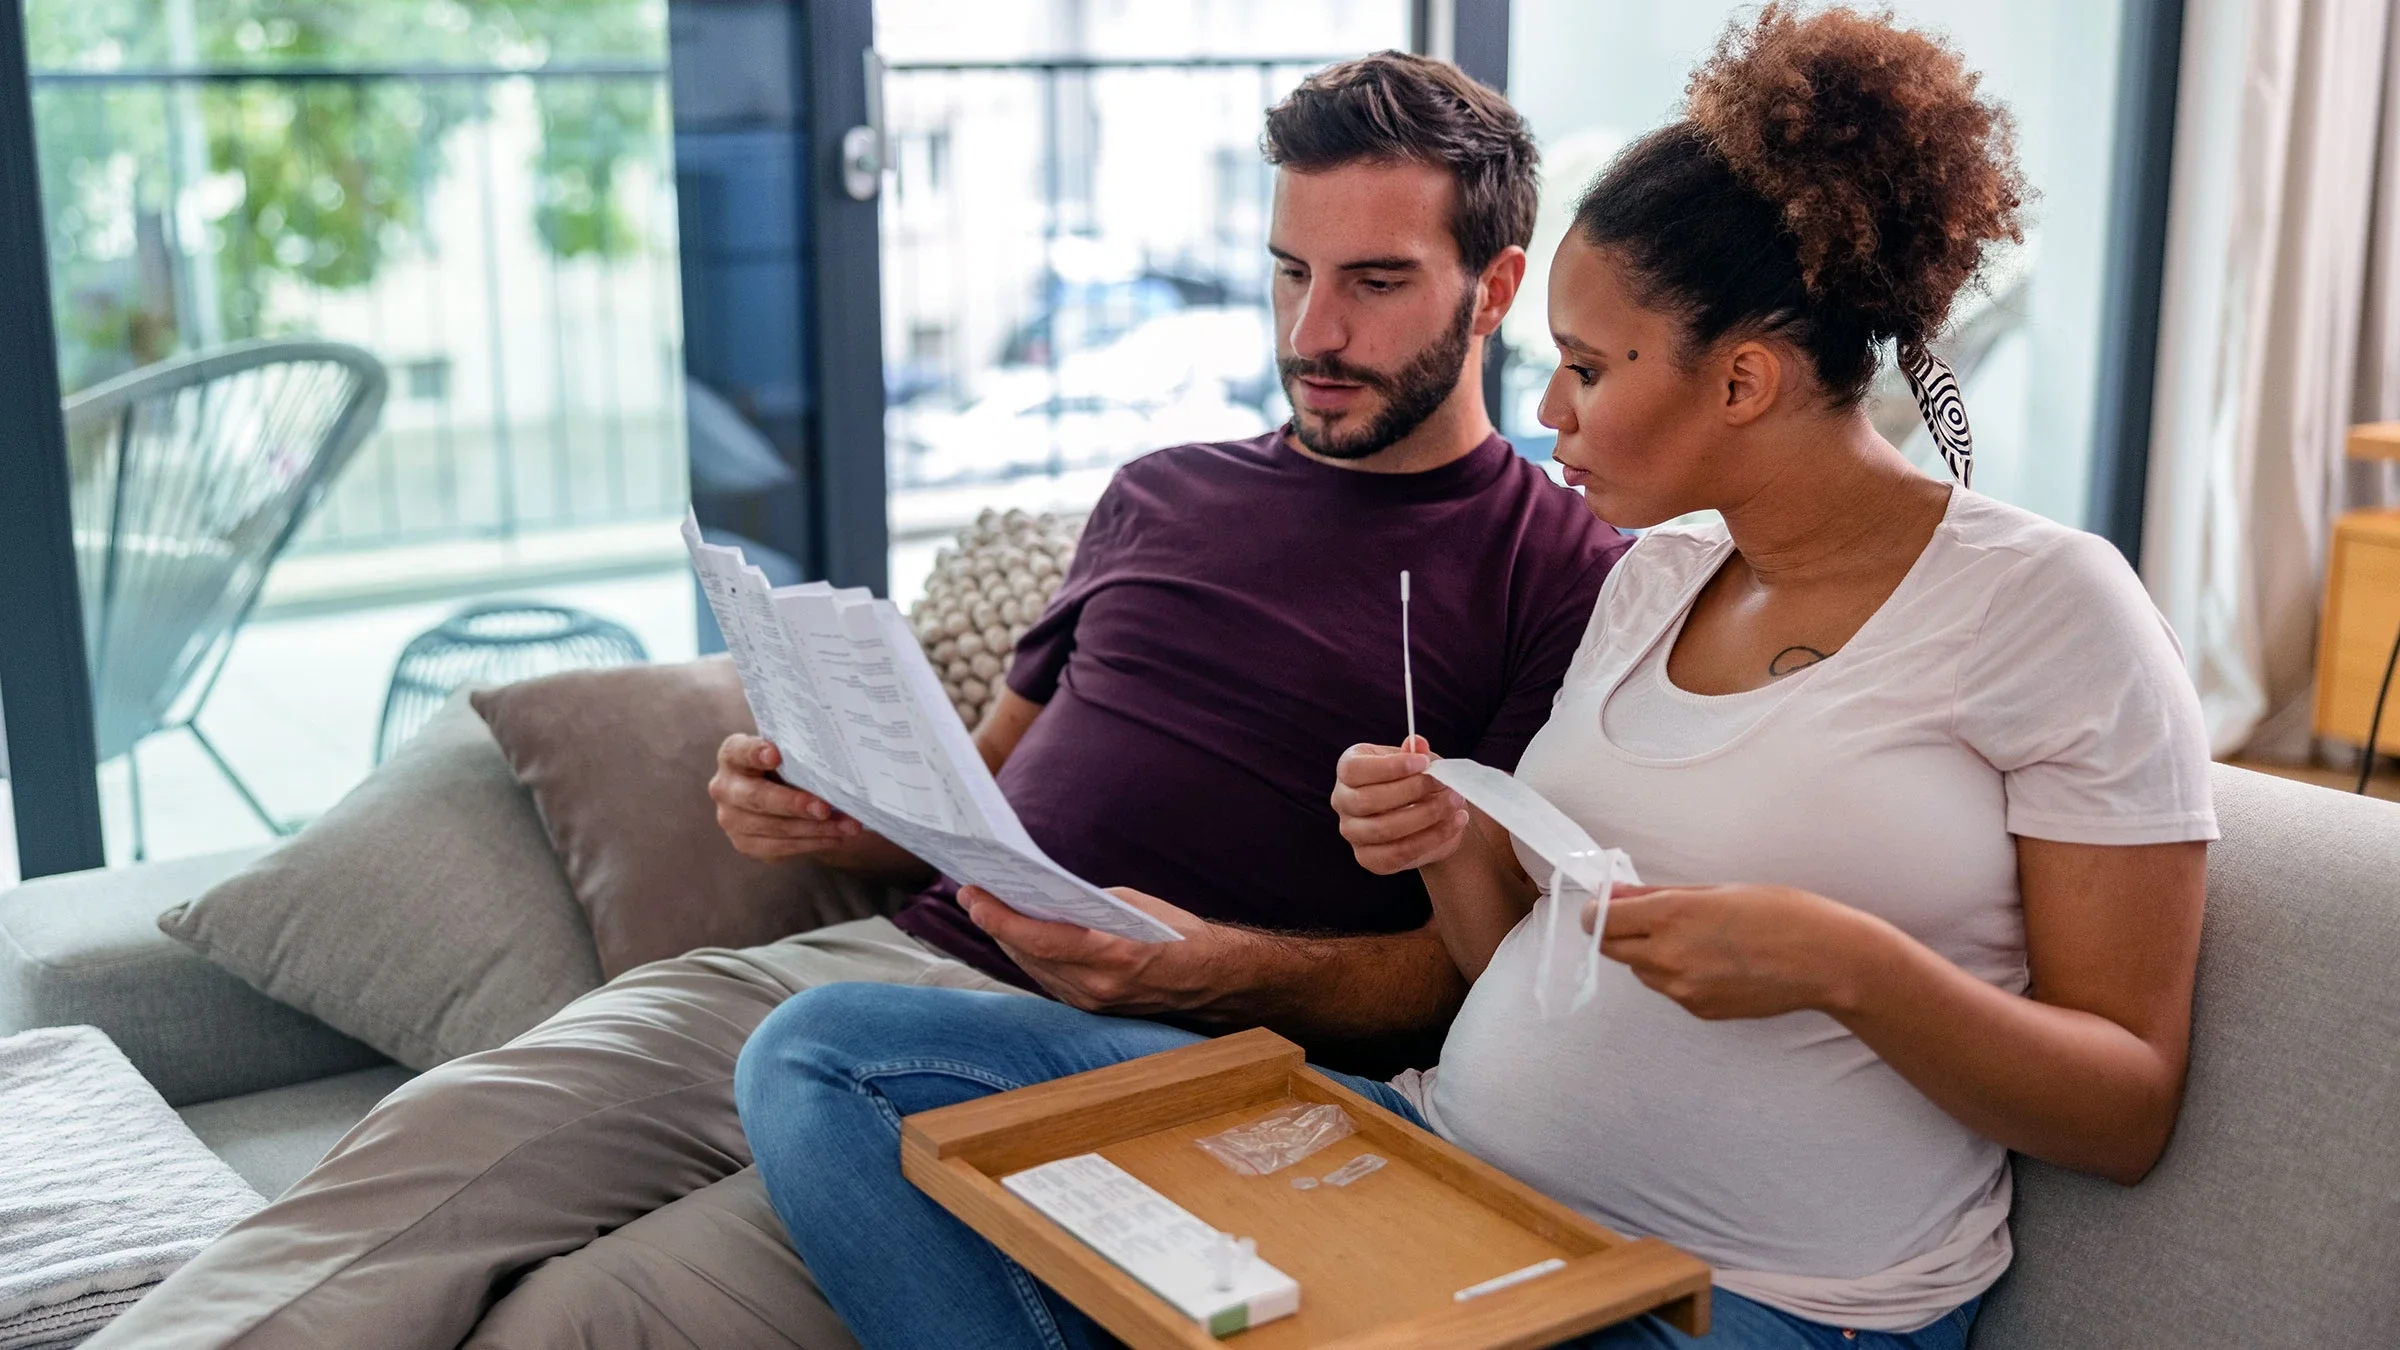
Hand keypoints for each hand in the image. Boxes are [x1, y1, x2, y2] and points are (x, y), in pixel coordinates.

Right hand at [708, 734, 865, 861]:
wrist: (780, 796)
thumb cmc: (787, 767)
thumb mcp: (789, 754)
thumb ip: (798, 754)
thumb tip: (837, 762)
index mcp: (732, 755)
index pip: (739, 751)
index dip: (755, 753)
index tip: (775, 755)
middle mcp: (725, 787)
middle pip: (757, 797)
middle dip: (794, 804)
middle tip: (825, 808)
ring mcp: (731, 819)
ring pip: (774, 827)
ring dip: (815, 829)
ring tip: (847, 826)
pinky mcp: (745, 844)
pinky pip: (780, 847)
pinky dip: (811, 843)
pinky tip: (835, 838)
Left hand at [959, 885, 1247, 1016]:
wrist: (1214, 981)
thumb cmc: (1179, 934)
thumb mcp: (1134, 906)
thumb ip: (1087, 906)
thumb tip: (1046, 898)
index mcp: (1112, 955)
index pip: (1039, 939)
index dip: (999, 919)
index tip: (973, 895)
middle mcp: (1097, 986)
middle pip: (1028, 955)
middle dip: (996, 924)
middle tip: (972, 893)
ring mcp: (1093, 1003)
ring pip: (1034, 969)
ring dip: (1008, 940)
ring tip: (987, 909)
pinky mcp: (1093, 1009)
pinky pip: (1049, 980)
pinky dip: (1030, 956)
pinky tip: (1017, 936)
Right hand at [1330, 737, 1469, 874]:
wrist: (1431, 815)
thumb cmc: (1417, 781)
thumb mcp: (1419, 761)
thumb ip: (1416, 752)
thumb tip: (1418, 744)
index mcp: (1348, 770)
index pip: (1354, 770)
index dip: (1389, 767)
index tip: (1423, 763)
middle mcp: (1343, 801)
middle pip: (1366, 800)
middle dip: (1411, 791)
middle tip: (1444, 784)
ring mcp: (1353, 833)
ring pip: (1382, 829)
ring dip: (1425, 816)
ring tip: (1454, 802)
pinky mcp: (1369, 858)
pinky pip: (1398, 853)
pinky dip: (1431, 838)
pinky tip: (1454, 823)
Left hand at [1590, 884, 1889, 1020]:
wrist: (1825, 961)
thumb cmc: (1780, 913)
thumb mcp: (1715, 890)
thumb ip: (1655, 895)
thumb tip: (1613, 893)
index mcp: (1672, 917)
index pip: (1600, 921)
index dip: (1598, 911)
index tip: (1608, 902)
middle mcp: (1669, 957)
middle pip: (1612, 949)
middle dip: (1618, 932)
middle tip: (1646, 916)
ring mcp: (1683, 990)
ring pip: (1641, 971)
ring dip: (1649, 953)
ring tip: (1696, 938)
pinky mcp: (1699, 1010)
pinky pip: (1670, 989)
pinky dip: (1677, 974)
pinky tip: (1714, 961)